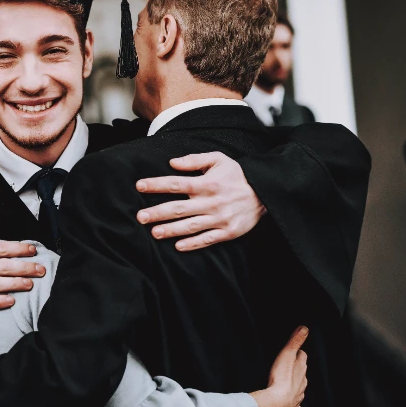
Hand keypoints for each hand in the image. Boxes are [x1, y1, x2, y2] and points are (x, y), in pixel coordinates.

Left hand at [135, 152, 266, 250]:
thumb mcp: (219, 160)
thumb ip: (195, 160)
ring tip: (154, 233)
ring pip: (190, 226)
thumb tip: (172, 162)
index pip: (177, 184)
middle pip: (179, 208)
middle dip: (158, 213)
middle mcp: (212, 202)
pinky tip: (178, 246)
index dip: (157, 184)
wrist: (265, 192)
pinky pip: (207, 239)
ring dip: (171, 230)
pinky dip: (193, 243)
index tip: (139, 185)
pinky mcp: (228, 232)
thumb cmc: (237, 175)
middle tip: (140, 217)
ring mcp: (220, 218)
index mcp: (208, 183)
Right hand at [250, 326, 308, 406]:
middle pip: (302, 373)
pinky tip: (295, 406)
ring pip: (301, 389)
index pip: (302, 357)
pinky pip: (296, 406)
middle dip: (298, 369)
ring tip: (292, 383)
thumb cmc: (281, 378)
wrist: (278, 403)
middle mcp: (302, 383)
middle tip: (292, 365)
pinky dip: (295, 404)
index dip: (298, 353)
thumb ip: (295, 341)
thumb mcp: (286, 355)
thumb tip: (305, 328)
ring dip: (297, 386)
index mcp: (301, 369)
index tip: (296, 351)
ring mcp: (298, 396)